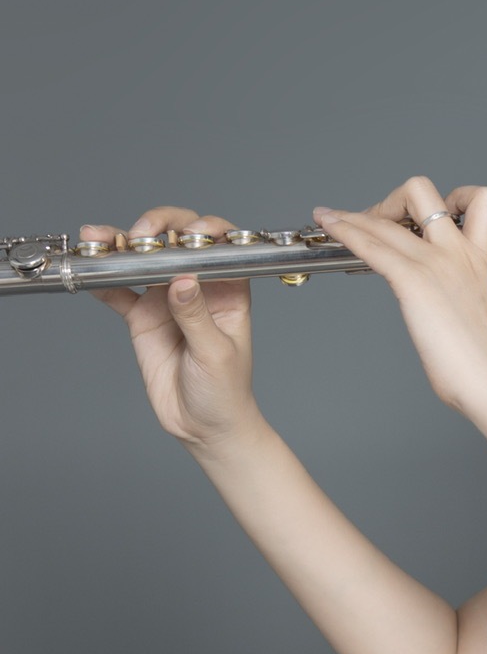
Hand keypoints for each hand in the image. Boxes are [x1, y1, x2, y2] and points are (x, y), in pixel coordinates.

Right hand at [83, 205, 258, 450]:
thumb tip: (182, 280)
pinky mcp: (142, 317)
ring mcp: (166, 298)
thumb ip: (197, 316)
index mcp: (228, 288)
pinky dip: (103, 280)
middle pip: (176, 240)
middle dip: (158, 227)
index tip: (190, 235)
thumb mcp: (216, 353)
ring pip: (142, 260)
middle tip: (141, 236)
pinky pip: (118, 292)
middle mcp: (197, 285)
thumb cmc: (226, 390)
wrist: (204, 426)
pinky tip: (91, 272)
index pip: (219, 245)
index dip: (205, 230)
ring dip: (120, 246)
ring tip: (101, 239)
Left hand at [311, 177, 486, 414]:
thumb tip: (441, 303)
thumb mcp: (478, 311)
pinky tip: (330, 226)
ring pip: (385, 218)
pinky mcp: (414, 281)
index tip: (426, 215)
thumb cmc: (482, 359)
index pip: (480, 199)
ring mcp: (435, 262)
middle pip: (422, 191)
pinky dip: (345, 231)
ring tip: (330, 218)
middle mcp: (457, 251)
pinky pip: (372, 244)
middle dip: (392, 200)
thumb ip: (460, 293)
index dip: (452, 196)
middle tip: (376, 222)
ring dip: (352, 215)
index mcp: (478, 257)